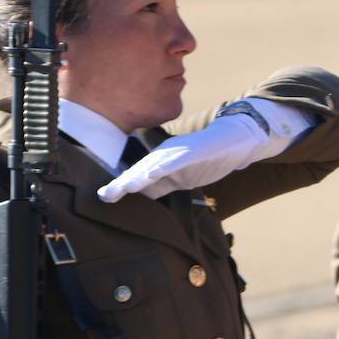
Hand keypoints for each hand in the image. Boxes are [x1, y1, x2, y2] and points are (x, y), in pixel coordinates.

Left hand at [98, 114, 266, 202]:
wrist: (234, 140)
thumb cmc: (205, 160)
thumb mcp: (179, 178)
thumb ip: (160, 185)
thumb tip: (140, 197)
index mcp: (160, 163)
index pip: (138, 178)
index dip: (121, 187)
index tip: (104, 198)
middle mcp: (164, 155)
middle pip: (140, 171)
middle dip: (122, 184)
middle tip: (104, 195)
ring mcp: (178, 152)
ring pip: (153, 166)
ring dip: (137, 176)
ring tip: (122, 187)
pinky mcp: (192, 151)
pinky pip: (175, 161)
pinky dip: (163, 168)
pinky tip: (151, 174)